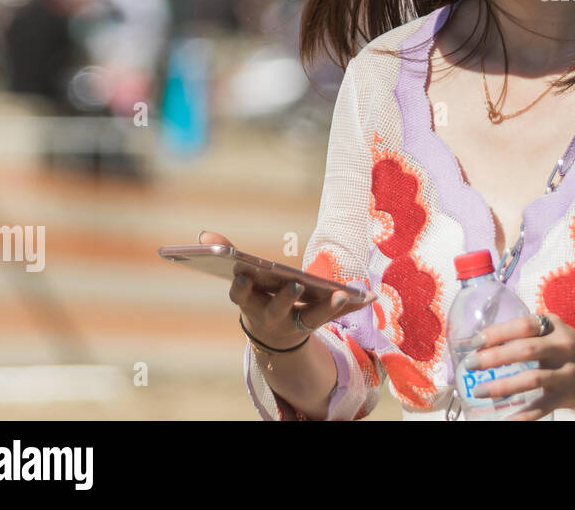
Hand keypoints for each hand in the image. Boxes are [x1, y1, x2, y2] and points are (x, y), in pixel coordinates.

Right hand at [201, 231, 376, 349]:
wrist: (272, 338)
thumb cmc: (256, 297)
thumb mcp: (241, 280)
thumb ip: (225, 255)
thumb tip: (203, 235)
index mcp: (250, 304)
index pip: (242, 297)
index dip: (241, 287)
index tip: (242, 273)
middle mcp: (272, 316)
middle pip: (278, 308)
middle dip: (285, 297)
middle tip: (294, 283)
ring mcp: (296, 322)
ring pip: (313, 317)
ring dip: (328, 306)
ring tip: (343, 295)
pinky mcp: (317, 322)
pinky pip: (336, 315)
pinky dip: (353, 305)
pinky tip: (371, 296)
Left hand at [461, 313, 574, 420]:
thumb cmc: (574, 349)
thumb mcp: (556, 332)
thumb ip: (529, 333)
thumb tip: (486, 343)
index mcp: (554, 327)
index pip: (523, 325)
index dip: (497, 333)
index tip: (475, 342)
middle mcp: (562, 346)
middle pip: (525, 350)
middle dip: (494, 357)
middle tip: (470, 364)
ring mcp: (567, 372)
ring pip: (532, 379)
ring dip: (502, 386)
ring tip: (479, 391)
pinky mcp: (569, 396)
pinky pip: (542, 407)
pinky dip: (522, 416)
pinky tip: (505, 421)